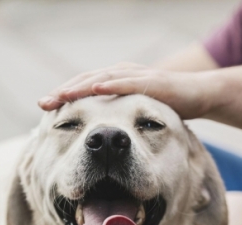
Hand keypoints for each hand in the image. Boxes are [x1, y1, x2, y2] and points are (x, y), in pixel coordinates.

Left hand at [38, 63, 214, 119]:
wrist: (198, 95)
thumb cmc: (165, 105)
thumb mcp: (135, 112)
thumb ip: (117, 115)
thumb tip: (97, 132)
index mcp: (115, 81)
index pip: (84, 87)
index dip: (64, 97)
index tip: (44, 109)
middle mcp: (121, 74)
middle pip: (86, 81)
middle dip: (64, 92)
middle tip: (43, 103)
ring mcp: (136, 76)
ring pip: (102, 78)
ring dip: (80, 86)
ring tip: (61, 95)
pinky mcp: (152, 82)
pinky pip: (128, 82)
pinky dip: (111, 84)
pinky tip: (95, 88)